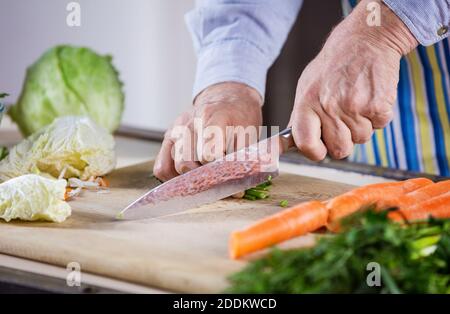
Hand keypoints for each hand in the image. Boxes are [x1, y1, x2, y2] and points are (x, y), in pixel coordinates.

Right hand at [153, 82, 262, 180]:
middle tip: (216, 180)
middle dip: (201, 177)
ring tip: (205, 177)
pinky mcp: (167, 138)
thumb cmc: (239, 119)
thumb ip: (241, 159)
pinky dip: (174, 177)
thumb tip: (236, 189)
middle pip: (185, 163)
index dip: (214, 167)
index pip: (206, 150)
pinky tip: (190, 175)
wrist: (227, 99)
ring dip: (189, 179)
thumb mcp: (248, 134)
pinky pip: (162, 168)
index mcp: (215, 116)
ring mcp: (175, 130)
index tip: (224, 173)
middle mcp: (190, 123)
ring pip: (173, 167)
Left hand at [289, 0, 417, 159]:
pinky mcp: (378, 105)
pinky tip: (370, 96)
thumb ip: (301, 117)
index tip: (319, 150)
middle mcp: (329, 107)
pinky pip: (380, 126)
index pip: (305, 143)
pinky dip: (378, 116)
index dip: (314, 152)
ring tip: (357, 101)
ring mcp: (354, 107)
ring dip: (362, 126)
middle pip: (339, 150)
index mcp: (307, 103)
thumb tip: (290, 145)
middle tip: (344, 121)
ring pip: (362, 139)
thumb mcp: (307, 87)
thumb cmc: (333, 66)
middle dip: (344, 141)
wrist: (364, 41)